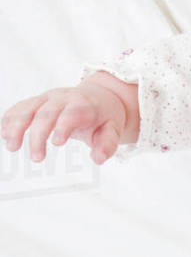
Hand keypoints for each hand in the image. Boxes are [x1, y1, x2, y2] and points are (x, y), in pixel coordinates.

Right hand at [1, 73, 132, 165]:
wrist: (100, 97)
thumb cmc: (105, 117)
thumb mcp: (114, 130)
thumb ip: (108, 144)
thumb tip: (98, 159)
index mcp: (84, 104)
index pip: (72, 113)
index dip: (63, 126)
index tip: (56, 143)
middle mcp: (63, 98)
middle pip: (46, 113)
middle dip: (38, 135)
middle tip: (37, 158)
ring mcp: (48, 98)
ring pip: (28, 108)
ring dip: (17, 126)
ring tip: (11, 147)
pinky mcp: (38, 101)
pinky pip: (20, 107)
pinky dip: (10, 118)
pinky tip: (4, 134)